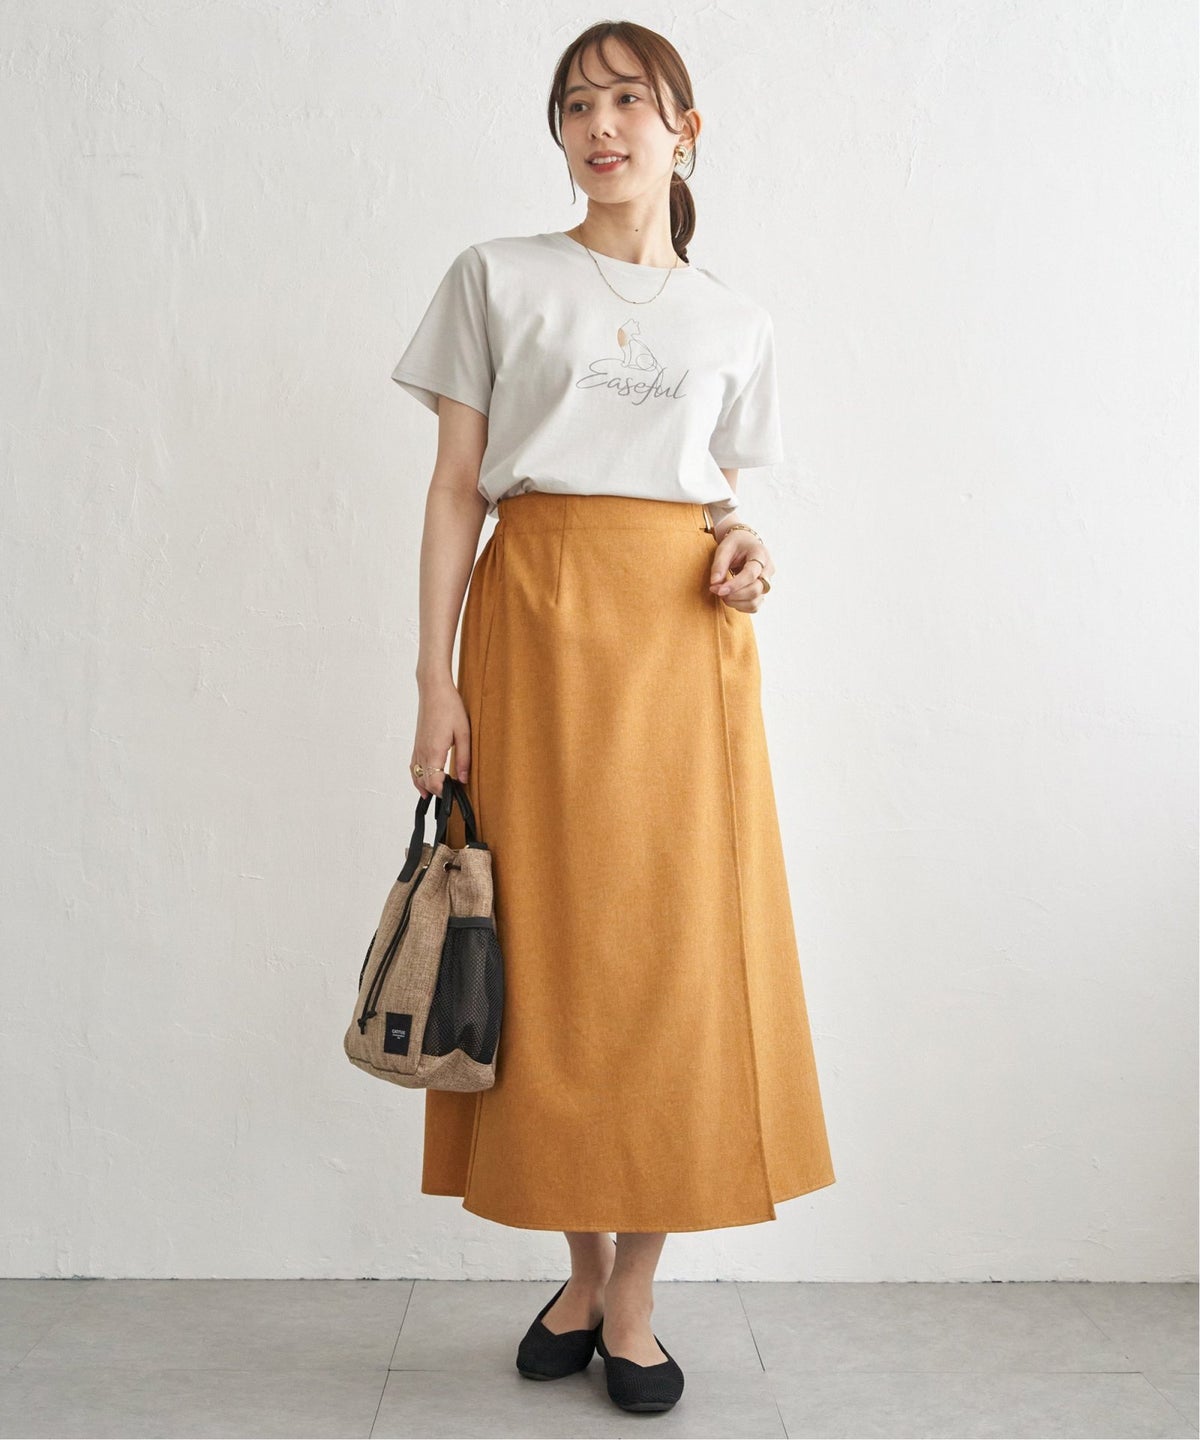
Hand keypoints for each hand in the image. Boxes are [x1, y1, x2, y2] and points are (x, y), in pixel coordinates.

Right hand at [411, 677, 469, 797]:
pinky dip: (418, 777)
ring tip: (440, 793)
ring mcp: (418, 748)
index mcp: (434, 751)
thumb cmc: (450, 707)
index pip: (434, 783)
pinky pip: (413, 767)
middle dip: (438, 792)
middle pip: (425, 783)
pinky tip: (424, 781)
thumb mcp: (464, 733)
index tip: (456, 795)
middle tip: (453, 795)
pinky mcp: (417, 744)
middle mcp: (422, 752)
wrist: (434, 690)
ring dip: (426, 787)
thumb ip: (464, 758)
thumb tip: (464, 779)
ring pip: (416, 776)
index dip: (444, 793)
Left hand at [709, 529, 773, 612]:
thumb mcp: (725, 547)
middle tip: (716, 590)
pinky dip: (740, 606)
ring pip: (755, 602)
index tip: (717, 589)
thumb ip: (719, 564)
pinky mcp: (762, 592)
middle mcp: (768, 570)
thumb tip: (714, 583)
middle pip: (755, 590)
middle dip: (733, 594)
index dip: (734, 585)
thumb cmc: (736, 544)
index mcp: (761, 554)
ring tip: (722, 594)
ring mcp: (767, 583)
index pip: (751, 574)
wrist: (746, 543)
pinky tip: (730, 598)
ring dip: (735, 602)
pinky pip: (754, 606)